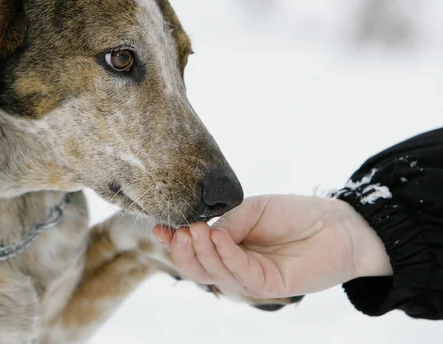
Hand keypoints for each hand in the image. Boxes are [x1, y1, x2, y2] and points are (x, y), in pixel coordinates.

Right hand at [153, 195, 391, 299]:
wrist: (335, 223)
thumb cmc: (294, 213)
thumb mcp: (251, 209)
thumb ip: (227, 221)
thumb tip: (202, 229)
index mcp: (227, 248)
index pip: (194, 252)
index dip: (174, 242)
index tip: (158, 226)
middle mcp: (235, 266)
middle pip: (199, 269)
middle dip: (183, 251)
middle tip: (177, 230)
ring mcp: (251, 278)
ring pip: (216, 274)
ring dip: (201, 252)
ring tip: (194, 229)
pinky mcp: (270, 285)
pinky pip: (242, 273)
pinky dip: (227, 255)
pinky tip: (218, 236)